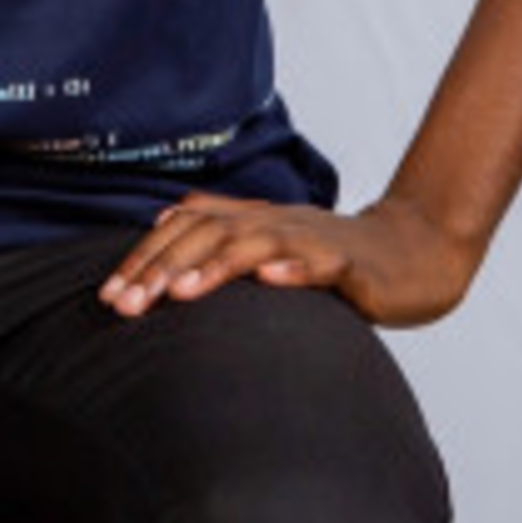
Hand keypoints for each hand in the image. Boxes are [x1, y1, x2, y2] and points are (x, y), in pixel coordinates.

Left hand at [99, 191, 480, 327]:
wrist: (416, 251)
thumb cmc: (336, 254)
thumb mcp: (270, 239)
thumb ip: (222, 227)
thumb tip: (164, 219)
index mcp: (250, 221)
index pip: (184, 231)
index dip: (143, 259)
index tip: (106, 295)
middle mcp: (274, 223)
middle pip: (208, 236)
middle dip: (161, 269)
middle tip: (125, 303)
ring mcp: (313, 241)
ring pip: (256, 245)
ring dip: (214, 267)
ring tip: (178, 293)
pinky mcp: (353, 264)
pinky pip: (322, 264)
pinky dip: (294, 269)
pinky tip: (269, 280)